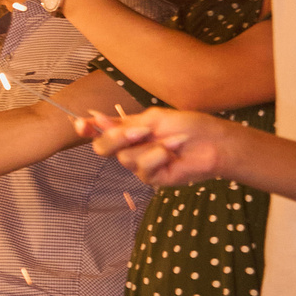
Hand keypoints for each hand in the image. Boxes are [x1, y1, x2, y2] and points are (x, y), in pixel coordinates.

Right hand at [81, 108, 243, 189]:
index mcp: (127, 130)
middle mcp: (129, 147)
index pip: (98, 131)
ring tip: (174, 141)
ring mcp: (139, 164)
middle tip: (142, 131)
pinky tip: (174, 151)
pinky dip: (159, 156)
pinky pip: (143, 168)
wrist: (214, 143)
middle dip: (119, 138)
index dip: (86, 129)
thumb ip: (123, 122)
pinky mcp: (152, 178)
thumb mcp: (153, 118)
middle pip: (102, 148)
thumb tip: (96, 119)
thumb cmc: (188, 125)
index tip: (81, 124)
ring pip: (124, 158)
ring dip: (150, 146)